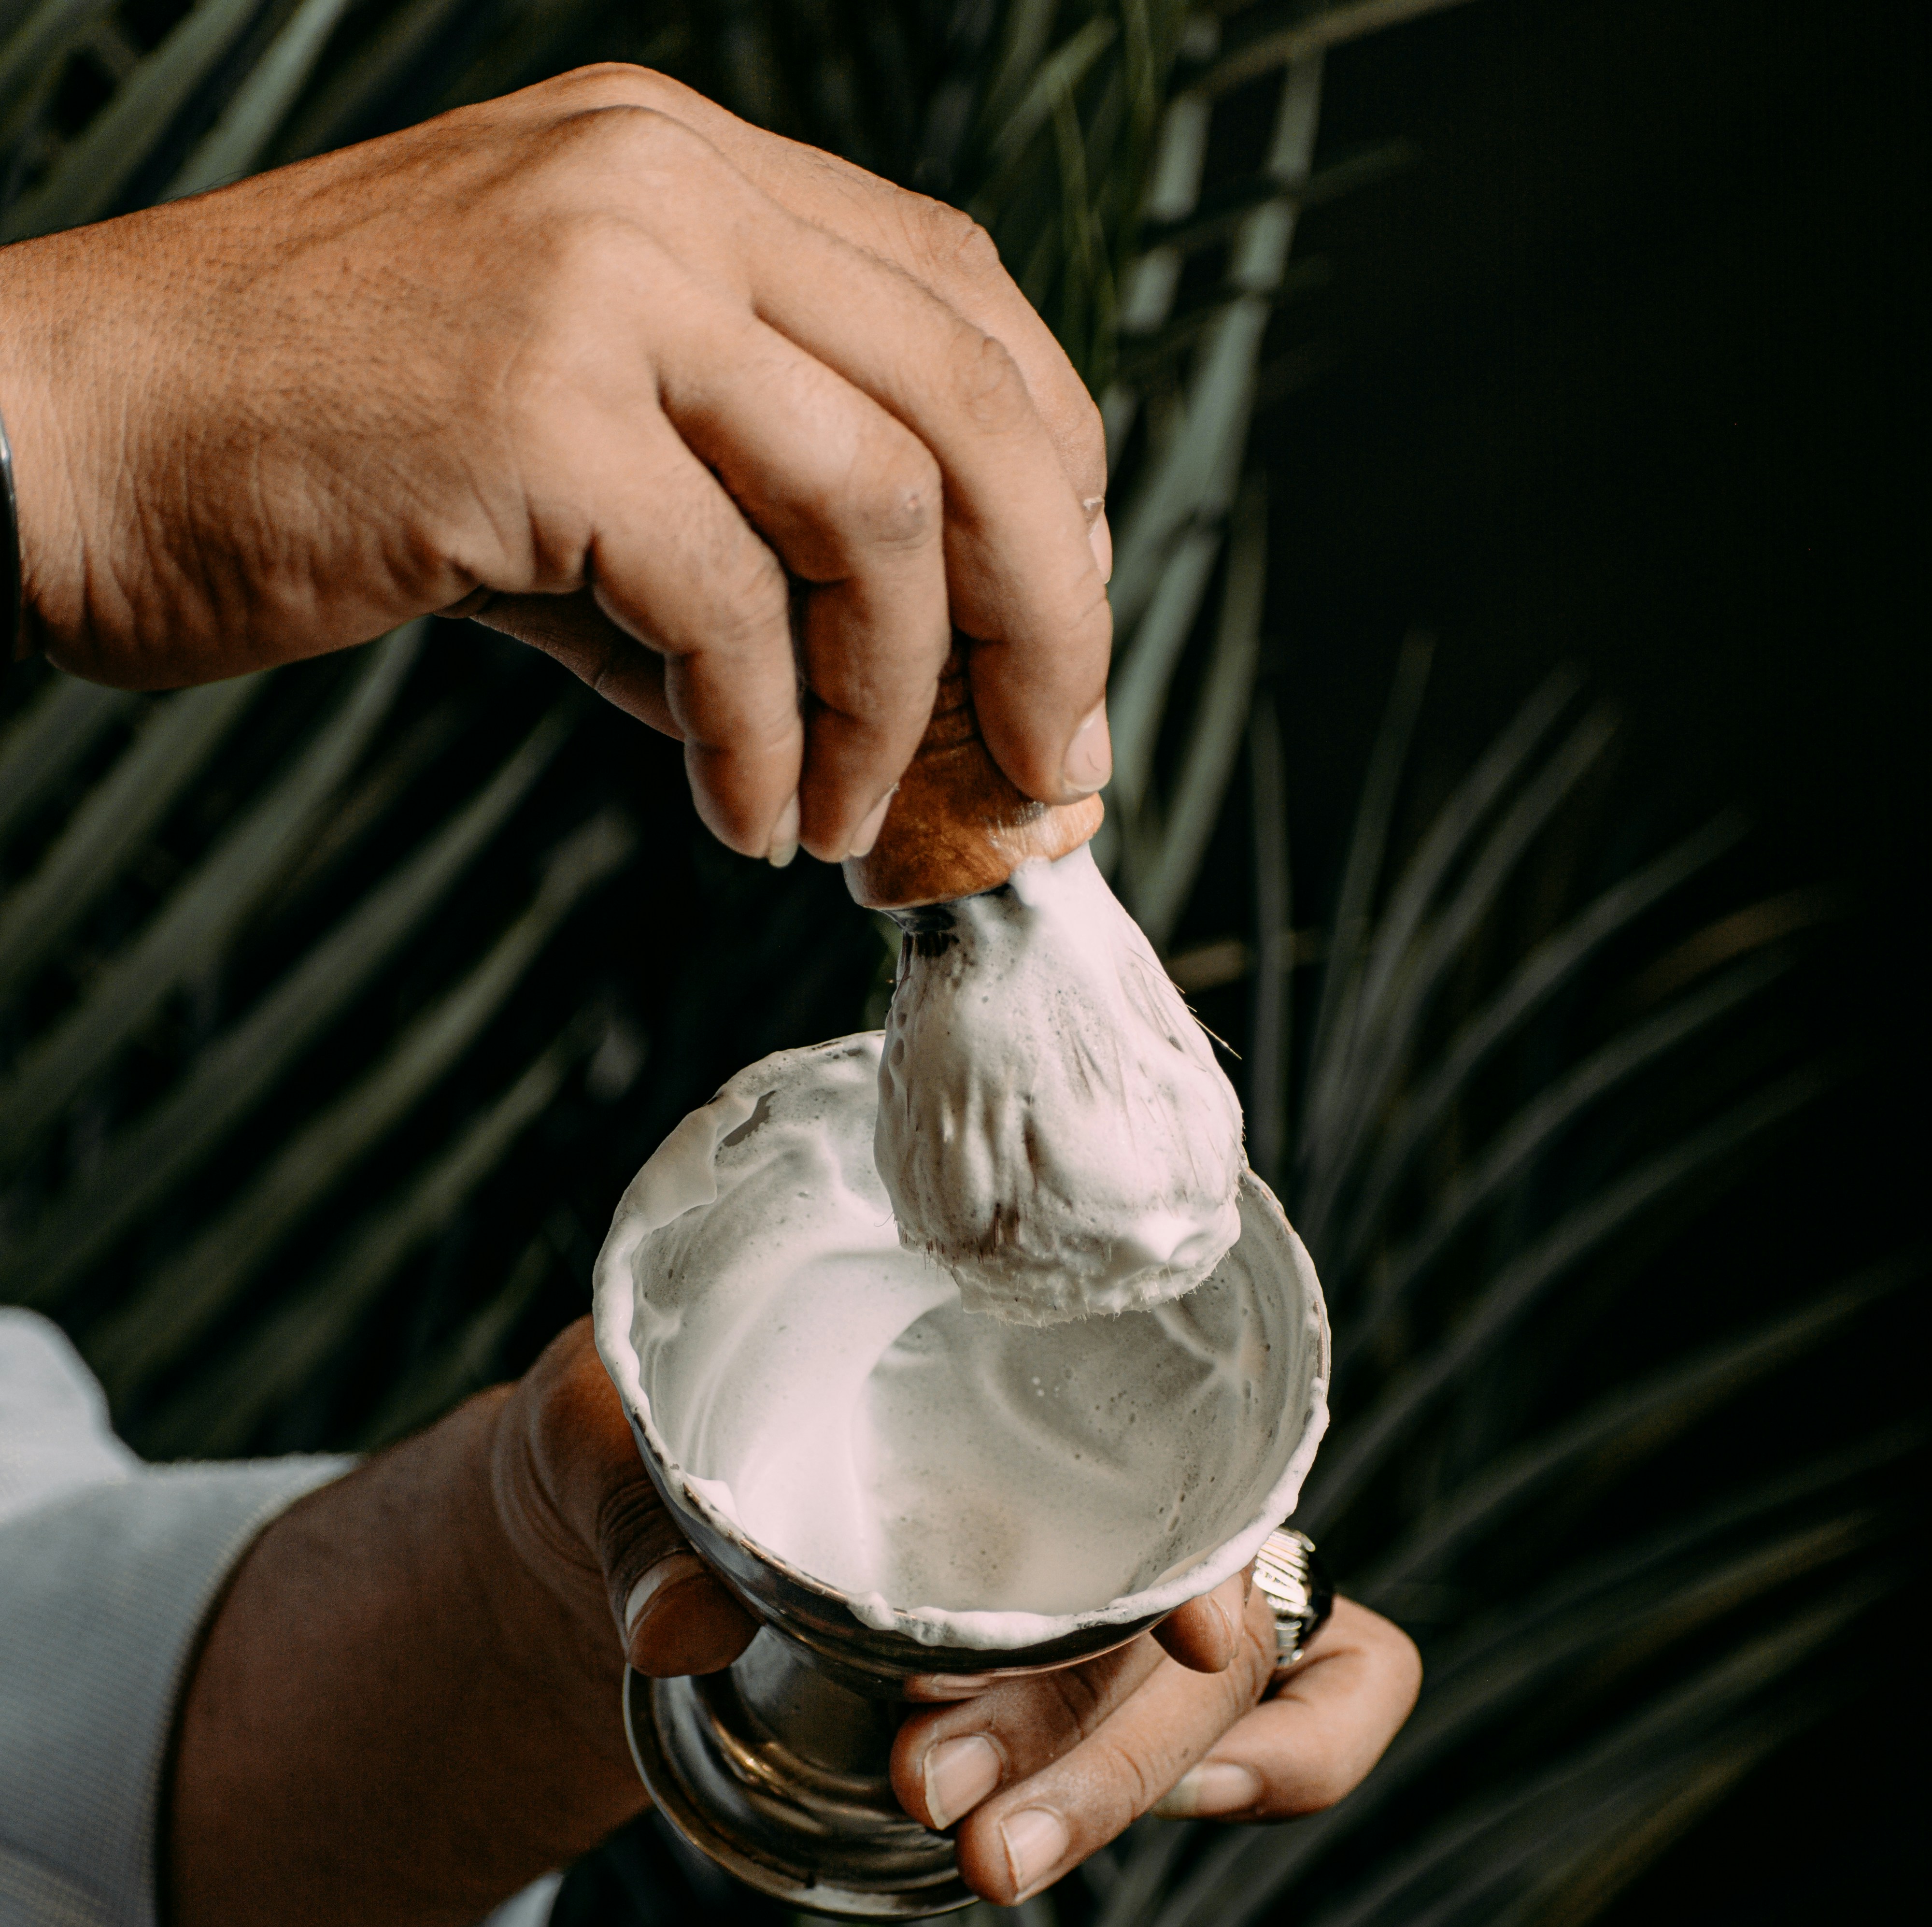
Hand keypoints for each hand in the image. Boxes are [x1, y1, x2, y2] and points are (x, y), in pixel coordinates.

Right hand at [0, 66, 1111, 862]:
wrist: (69, 432)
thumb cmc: (298, 449)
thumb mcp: (555, 451)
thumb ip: (725, 532)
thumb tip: (878, 690)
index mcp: (682, 166)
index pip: (964, 306)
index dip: (1053, 484)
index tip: (1055, 637)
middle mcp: (663, 184)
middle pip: (979, 398)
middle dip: (1050, 611)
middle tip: (1049, 764)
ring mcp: (598, 280)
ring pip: (887, 502)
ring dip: (907, 705)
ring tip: (855, 823)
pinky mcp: (531, 408)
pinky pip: (733, 611)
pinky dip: (770, 750)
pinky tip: (746, 817)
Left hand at [162, 1323, 1415, 1926]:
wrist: (627, 1538)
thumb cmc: (646, 1454)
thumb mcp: (606, 1445)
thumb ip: (624, 1453)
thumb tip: (642, 1495)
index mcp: (1055, 1409)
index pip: (1233, 1504)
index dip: (1222, 1610)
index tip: (1133, 1669)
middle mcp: (1119, 1514)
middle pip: (1239, 1656)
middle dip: (1114, 1749)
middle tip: (948, 1822)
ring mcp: (1109, 1630)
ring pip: (1246, 1731)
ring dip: (1119, 1804)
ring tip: (965, 1858)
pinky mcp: (1063, 1725)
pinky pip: (1178, 1776)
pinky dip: (1125, 1812)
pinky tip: (995, 1839)